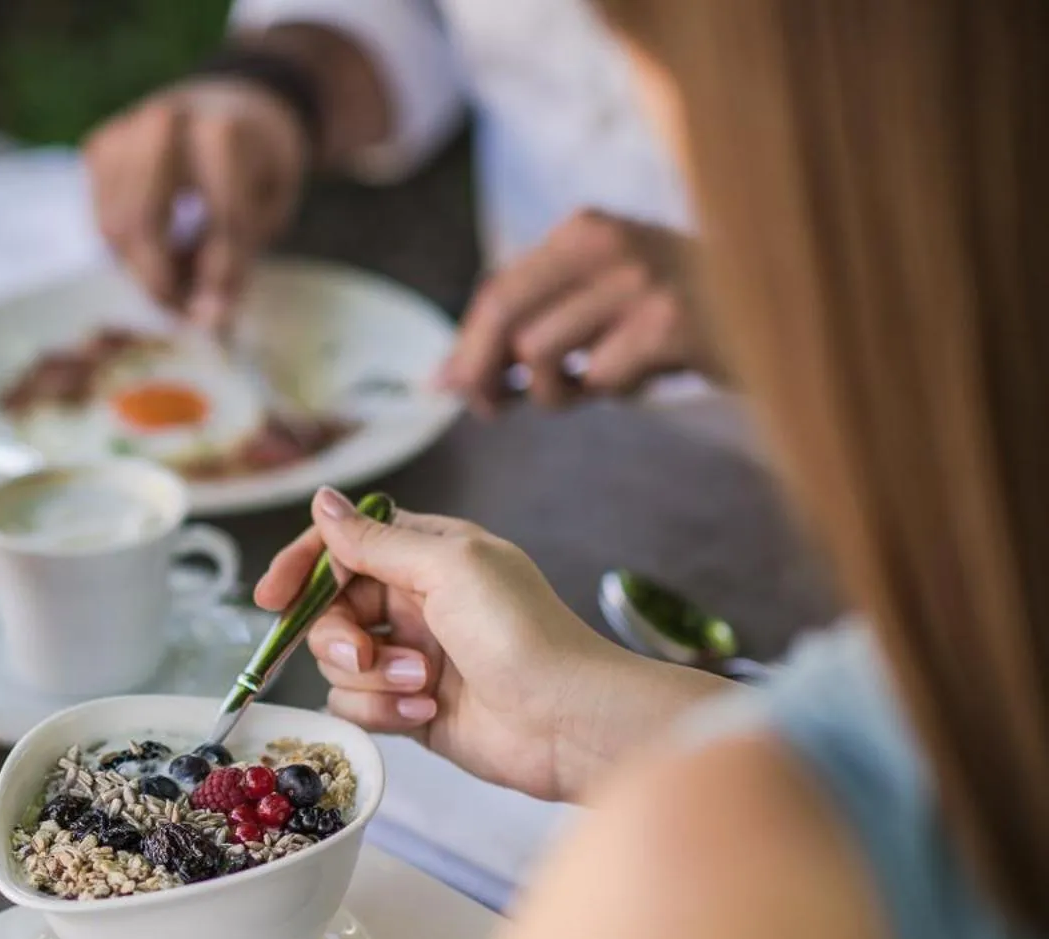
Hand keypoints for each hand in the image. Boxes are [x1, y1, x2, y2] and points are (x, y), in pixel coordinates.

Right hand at [84, 78, 307, 328]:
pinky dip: (123, 248)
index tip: (219, 317)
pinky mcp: (97, 148)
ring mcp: (123, 133)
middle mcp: (163, 123)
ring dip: (140, 269)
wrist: (229, 103)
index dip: (220, 274)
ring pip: (113, 227)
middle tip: (180, 312)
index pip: (219, 216)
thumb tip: (206, 320)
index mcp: (223, 129)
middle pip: (143, 223)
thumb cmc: (255, 165)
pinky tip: (154, 249)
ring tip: (173, 285)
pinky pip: (100, 218)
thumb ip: (239, 256)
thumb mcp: (270, 207)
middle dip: (159, 280)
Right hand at [255, 490, 636, 802]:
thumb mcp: (449, 567)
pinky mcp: (408, 707)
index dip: (301, 569)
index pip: (342, 548)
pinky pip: (356, 706)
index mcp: (427, 554)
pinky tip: (426, 715)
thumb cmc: (523, 633)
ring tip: (424, 688)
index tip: (271, 597)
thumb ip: (377, 540)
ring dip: (373, 679)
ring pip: (337, 664)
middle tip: (367, 654)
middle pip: (328, 611)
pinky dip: (383, 712)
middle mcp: (414, 602)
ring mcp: (410, 657)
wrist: (568, 721)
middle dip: (339, 637)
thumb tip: (323, 501)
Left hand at [436, 210, 717, 414]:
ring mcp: (638, 280)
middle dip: (483, 372)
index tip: (451, 386)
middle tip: (491, 409)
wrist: (792, 305)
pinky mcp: (669, 323)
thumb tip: (447, 378)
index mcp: (585, 230)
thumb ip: (534, 324)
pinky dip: (614, 392)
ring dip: (557, 391)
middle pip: (503, 317)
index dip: (466, 346)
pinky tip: (647, 377)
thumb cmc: (686, 312)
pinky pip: (600, 380)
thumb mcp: (605, 298)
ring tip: (594, 385)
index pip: (496, 290)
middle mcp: (607, 243)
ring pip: (541, 355)